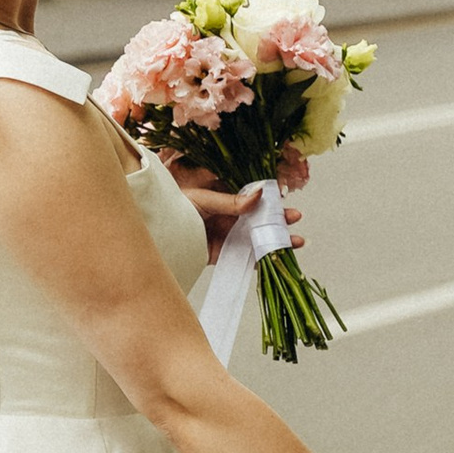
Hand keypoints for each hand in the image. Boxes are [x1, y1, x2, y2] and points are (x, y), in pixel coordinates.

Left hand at [175, 171, 305, 265]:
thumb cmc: (174, 210)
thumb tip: (259, 193)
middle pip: (259, 219)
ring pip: (256, 238)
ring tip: (296, 241)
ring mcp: (226, 237)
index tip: (284, 200)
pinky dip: (262, 259)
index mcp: (223, 200)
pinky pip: (245, 257)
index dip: (269, 200)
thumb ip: (232, 201)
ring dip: (276, 240)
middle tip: (295, 218)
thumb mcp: (204, 200)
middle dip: (278, 219)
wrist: (157, 236)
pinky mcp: (222, 255)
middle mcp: (227, 218)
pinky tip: (277, 258)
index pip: (252, 199)